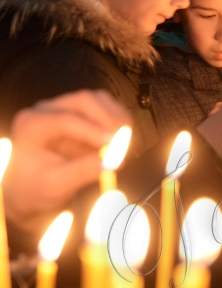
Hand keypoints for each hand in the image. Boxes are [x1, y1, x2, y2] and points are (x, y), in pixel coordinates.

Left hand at [3, 90, 131, 234]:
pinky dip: (119, 120)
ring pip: (98, 100)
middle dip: (108, 120)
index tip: (113, 148)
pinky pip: (106, 107)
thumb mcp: (56, 185)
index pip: (65, 119)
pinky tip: (122, 139)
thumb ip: (83, 172)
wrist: (31, 188)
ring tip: (124, 143)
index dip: (92, 132)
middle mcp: (47, 109)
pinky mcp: (82, 112)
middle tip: (123, 143)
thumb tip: (115, 162)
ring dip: (116, 119)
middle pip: (84, 101)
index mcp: (31, 125)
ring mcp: (66, 107)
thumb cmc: (36, 187)